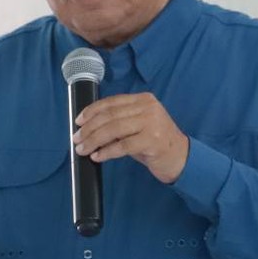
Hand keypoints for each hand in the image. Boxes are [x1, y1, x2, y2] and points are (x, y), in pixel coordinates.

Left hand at [73, 92, 189, 183]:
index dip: (91, 111)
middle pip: (110, 116)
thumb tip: (88, 129)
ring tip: (83, 149)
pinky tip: (97, 156)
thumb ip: (118, 123)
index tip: (78, 121)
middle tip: (77, 139)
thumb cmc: (155, 143)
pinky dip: (106, 152)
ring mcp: (151, 123)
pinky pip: (122, 146)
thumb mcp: (137, 127)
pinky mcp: (152, 140)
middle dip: (89, 128)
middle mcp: (148, 108)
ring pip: (113, 129)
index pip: (111, 102)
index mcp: (143, 100)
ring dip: (94, 140)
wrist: (181, 158)